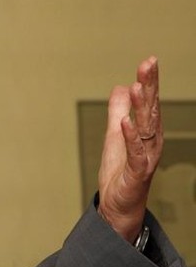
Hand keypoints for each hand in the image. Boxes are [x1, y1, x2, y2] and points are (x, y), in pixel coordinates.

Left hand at [97, 56, 161, 242]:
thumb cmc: (120, 171)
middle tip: (149, 64)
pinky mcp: (136, 172)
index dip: (149, 82)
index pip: (149, 102)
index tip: (148, 61)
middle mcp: (151, 141)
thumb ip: (118, 111)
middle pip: (151, 110)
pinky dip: (130, 137)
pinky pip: (135, 153)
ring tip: (137, 87)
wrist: (118, 205)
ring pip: (146, 128)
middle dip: (150, 86)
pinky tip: (125, 123)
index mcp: (146, 131)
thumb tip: (121, 87)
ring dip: (142, 107)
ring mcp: (145, 156)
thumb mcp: (114, 135)